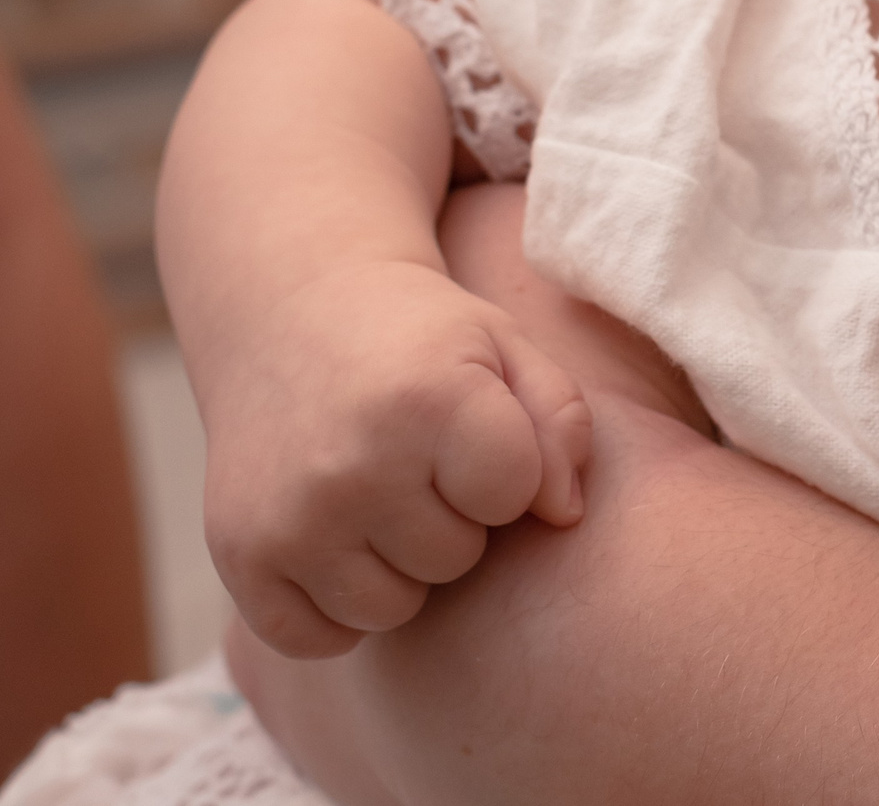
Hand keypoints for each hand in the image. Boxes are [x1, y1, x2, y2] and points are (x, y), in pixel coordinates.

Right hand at [200, 259, 590, 657]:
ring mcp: (288, 519)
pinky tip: (334, 539)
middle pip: (455, 559)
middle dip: (453, 517)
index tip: (477, 434)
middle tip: (418, 461)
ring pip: (391, 608)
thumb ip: (561, 423)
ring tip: (378, 495)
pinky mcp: (240, 558)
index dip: (507, 472)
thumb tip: (565, 516)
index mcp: (430, 403)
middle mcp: (353, 467)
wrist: (292, 314)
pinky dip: (332, 606)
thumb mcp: (508, 348)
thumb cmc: (423, 341)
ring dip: (397, 565)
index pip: (513, 498)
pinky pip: (317, 638)